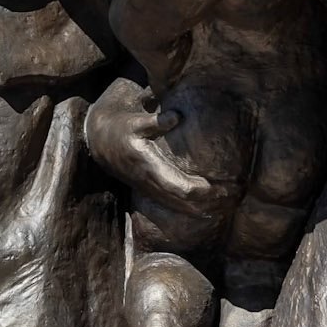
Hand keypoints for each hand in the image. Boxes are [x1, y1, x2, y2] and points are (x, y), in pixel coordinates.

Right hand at [84, 77, 222, 215]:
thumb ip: (155, 122)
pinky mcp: (147, 187)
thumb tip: (176, 117)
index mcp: (148, 166)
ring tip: (219, 209)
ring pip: (174, 205)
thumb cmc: (121, 127)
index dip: (198, 190)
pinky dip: (186, 207)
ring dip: (196, 208)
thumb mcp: (135, 121)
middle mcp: (149, 181)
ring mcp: (147, 187)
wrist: (99, 141)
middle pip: (180, 201)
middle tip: (228, 199)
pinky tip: (201, 210)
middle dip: (202, 202)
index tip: (216, 187)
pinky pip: (169, 202)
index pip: (178, 186)